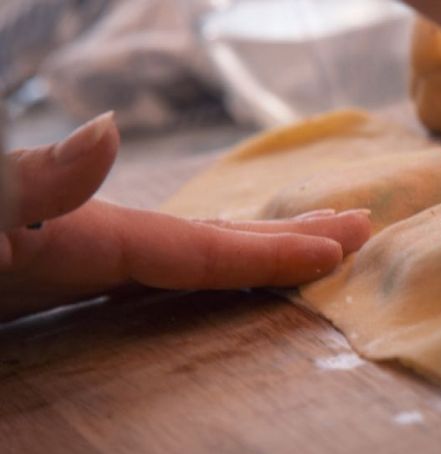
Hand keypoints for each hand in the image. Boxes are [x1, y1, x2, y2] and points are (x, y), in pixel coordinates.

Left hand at [0, 113, 370, 321]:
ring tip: (301, 249)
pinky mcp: (44, 284)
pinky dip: (190, 274)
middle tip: (358, 227)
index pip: (195, 249)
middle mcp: (86, 242)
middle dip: (285, 236)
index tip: (338, 250)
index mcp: (78, 235)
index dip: (267, 253)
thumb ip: (29, 180)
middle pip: (207, 241)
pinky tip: (197, 276)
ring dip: (248, 251)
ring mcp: (66, 261)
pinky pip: (143, 278)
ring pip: (180, 257)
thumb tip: (109, 132)